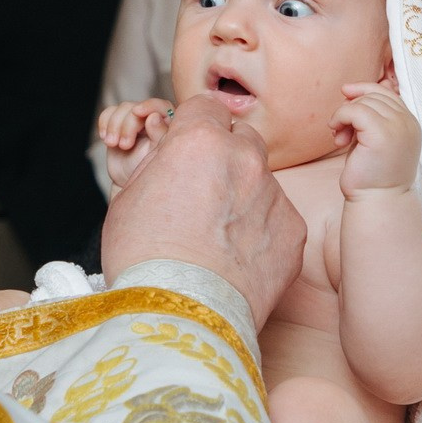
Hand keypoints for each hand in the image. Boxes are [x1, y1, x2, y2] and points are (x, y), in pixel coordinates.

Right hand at [98, 97, 173, 187]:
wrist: (130, 180)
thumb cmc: (148, 170)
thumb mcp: (156, 155)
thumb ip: (159, 135)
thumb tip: (153, 116)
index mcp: (167, 123)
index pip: (160, 106)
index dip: (148, 106)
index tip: (137, 112)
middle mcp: (151, 117)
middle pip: (136, 107)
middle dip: (126, 125)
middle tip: (123, 145)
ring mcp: (133, 119)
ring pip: (121, 109)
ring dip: (113, 125)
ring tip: (112, 144)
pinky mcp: (118, 122)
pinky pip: (108, 112)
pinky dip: (104, 122)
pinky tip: (105, 137)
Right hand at [101, 94, 305, 330]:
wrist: (181, 315)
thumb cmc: (144, 259)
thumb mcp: (127, 196)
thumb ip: (157, 162)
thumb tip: (169, 153)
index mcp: (200, 140)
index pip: (204, 107)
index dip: (193, 127)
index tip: (186, 149)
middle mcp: (245, 157)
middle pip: (240, 139)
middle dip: (224, 156)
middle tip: (203, 193)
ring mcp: (275, 194)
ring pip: (261, 181)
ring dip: (244, 196)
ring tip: (218, 236)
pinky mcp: (294, 232)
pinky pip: (278, 219)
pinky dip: (262, 232)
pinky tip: (238, 258)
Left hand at [331, 82, 420, 198]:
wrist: (377, 201)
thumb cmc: (371, 174)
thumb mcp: (373, 138)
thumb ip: (369, 116)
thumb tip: (350, 88)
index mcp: (410, 124)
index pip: (387, 92)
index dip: (364, 90)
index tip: (345, 95)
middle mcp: (408, 123)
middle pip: (374, 95)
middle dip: (352, 107)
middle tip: (341, 132)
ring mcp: (398, 127)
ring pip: (363, 102)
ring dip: (344, 116)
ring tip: (340, 138)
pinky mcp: (382, 133)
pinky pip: (355, 110)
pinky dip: (340, 118)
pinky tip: (338, 138)